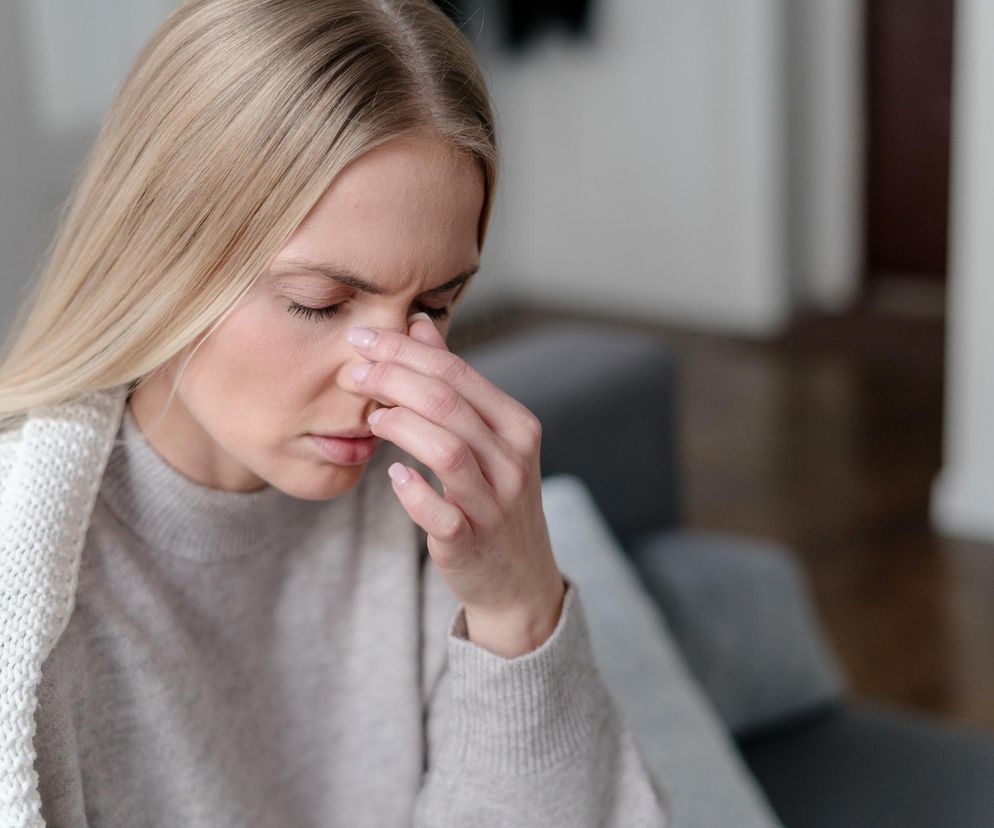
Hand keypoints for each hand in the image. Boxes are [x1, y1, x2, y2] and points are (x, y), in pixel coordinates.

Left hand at [347, 314, 566, 657]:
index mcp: (517, 425)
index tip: (361, 339)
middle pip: (449, 404)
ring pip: (446, 451)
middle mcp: (513, 460)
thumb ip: (453, 381)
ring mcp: (495, 504)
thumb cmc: (493, 496)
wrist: (518, 577)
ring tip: (371, 418)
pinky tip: (393, 475)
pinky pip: (440, 513)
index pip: (457, 373)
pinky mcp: (471, 543)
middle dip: (391, 379)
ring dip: (400, 427)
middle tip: (351, 373)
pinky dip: (413, 491)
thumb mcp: (486, 437)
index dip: (404, 351)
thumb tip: (419, 325)